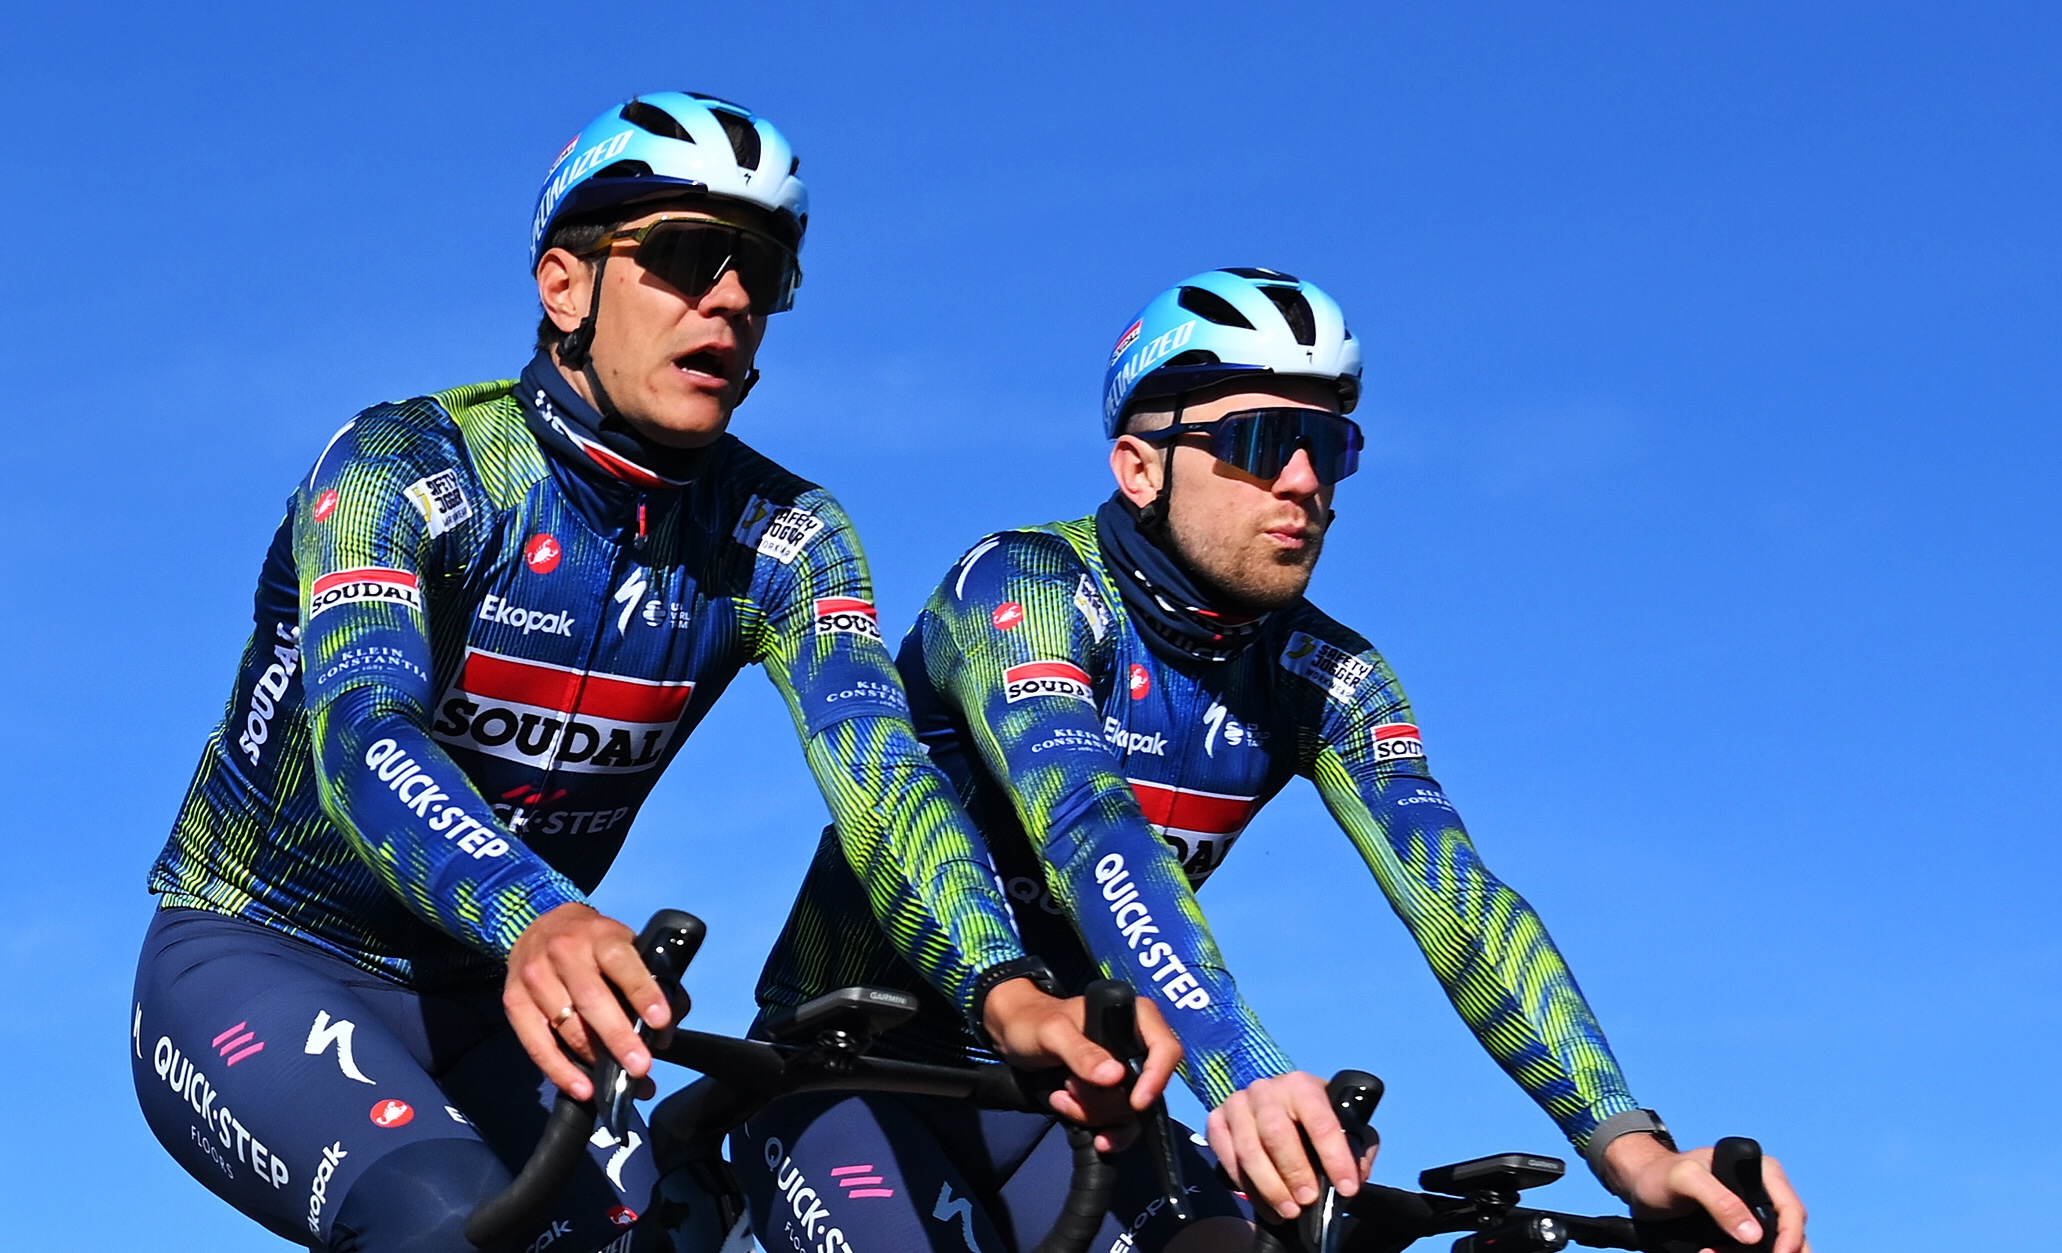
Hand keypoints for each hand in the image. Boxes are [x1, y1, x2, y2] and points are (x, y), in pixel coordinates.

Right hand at [503, 902, 670, 1101]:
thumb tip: (671, 1020)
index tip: (660, 1021)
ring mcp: (535, 976)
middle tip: (640, 1066)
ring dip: (592, 1059)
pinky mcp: (514, 1000)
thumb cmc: (593, 942)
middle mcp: (564, 953)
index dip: (642, 992)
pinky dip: (559, 1071)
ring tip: (618, 1081)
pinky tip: (581, 1089)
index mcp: (599, 936)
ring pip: (565, 1025)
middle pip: (591, 999)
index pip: (622, 963)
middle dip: (618, 1037)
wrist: (540, 924)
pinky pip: (536, 1043)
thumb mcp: (623, 942)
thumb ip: (646, 974)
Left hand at [981, 977, 1181, 1150]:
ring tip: (1061, 1096)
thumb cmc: (1033, 1022)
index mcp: (1135, 1017)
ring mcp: (1126, 1073)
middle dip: (1105, 1100)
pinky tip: (1067, 1111)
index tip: (1135, 1103)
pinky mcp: (1113, 1095)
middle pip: (1144, 1089)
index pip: (1166, 1049)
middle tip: (1069, 1086)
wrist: (1013, 1036)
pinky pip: (1119, 1122)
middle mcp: (1136, 1046)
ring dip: (1094, 1112)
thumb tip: (1116, 1078)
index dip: (1156, 1078)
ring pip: (1129, 1111)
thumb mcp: (1053, 1033)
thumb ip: (1081, 1053)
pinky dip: (1096, 1125)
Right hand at [1205, 1071, 1370, 1220]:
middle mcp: (1266, 1089)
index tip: (1346, 1188)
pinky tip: (1265, 1204)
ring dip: (1269, 1187)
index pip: (1320, 1121)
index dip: (1335, 1157)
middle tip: (1308, 1200)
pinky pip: (1225, 1157)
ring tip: (1288, 1211)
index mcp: (1302, 1086)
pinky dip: (1245, 1186)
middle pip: (1276, 1134)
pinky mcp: (1216, 1119)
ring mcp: (1237, 1103)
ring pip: (1249, 1150)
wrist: (1276, 1102)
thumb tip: (1356, 1174)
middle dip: (1294, 1173)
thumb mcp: (1343, 1123)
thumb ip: (1357, 1146)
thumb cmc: (1312, 1118)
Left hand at [1602, 1133, 1810, 1252]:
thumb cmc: (1660, 1174)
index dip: (1791, 1236)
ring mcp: (1754, 1213)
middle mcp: (1765, 1192)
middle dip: (1768, 1251)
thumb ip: (1718, 1200)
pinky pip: (1752, 1251)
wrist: (1641, 1185)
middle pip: (1787, 1233)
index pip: (1791, 1209)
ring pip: (1769, 1247)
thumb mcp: (1684, 1180)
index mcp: (1762, 1171)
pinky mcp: (1742, 1230)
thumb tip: (1755, 1235)